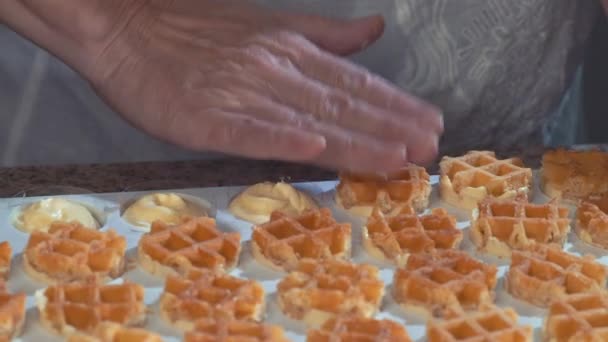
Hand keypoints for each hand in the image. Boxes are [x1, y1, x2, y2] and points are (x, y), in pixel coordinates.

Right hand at [83, 1, 442, 171]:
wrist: (125, 27)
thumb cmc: (195, 30)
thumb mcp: (268, 22)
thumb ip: (324, 33)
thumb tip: (373, 29)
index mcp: (289, 51)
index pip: (352, 83)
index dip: (393, 106)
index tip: (428, 125)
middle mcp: (273, 71)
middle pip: (340, 104)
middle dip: (388, 128)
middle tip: (428, 149)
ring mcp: (239, 94)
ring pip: (305, 118)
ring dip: (353, 140)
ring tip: (393, 160)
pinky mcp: (203, 117)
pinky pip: (246, 128)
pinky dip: (279, 137)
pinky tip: (312, 148)